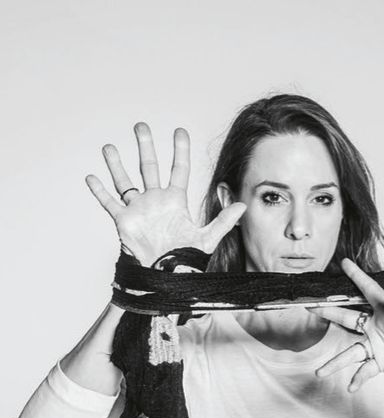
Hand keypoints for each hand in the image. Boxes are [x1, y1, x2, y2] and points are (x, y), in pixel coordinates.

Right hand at [85, 123, 245, 265]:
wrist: (165, 276)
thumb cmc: (186, 259)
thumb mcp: (207, 238)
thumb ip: (224, 220)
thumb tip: (243, 205)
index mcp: (175, 201)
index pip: (179, 169)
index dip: (180, 151)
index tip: (179, 131)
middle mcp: (155, 200)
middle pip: (149, 167)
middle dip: (145, 147)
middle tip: (140, 126)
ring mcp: (139, 209)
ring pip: (125, 181)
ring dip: (117, 164)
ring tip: (109, 147)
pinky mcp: (124, 221)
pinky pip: (109, 202)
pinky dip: (100, 191)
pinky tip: (91, 177)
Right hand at [310, 258, 383, 404]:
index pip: (371, 291)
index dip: (357, 277)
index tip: (344, 263)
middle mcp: (382, 328)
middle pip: (350, 318)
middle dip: (330, 313)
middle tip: (311, 307)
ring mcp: (380, 347)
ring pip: (351, 351)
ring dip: (336, 362)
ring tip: (321, 371)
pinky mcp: (382, 364)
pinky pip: (364, 370)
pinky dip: (357, 378)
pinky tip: (351, 387)